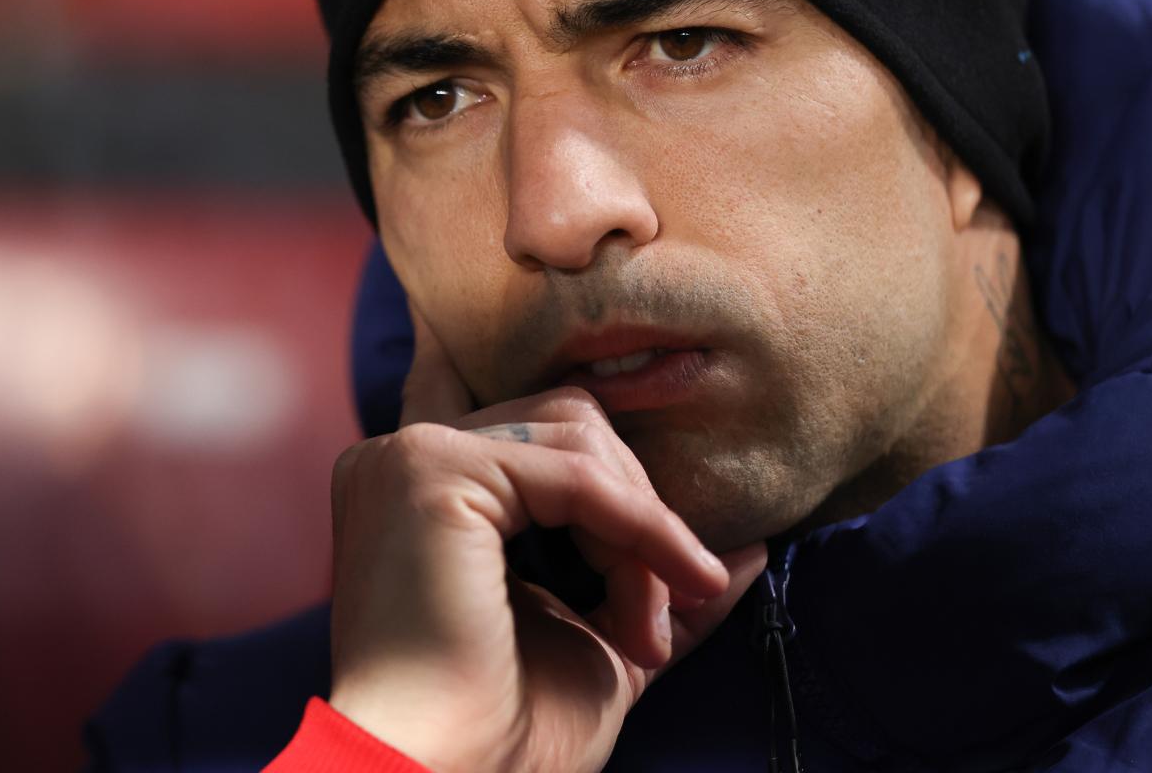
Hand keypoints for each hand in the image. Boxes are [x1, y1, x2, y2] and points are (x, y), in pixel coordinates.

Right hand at [327, 307, 767, 772]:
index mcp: (421, 488)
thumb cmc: (502, 731)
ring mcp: (411, 455)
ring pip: (581, 432)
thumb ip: (655, 583)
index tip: (649, 547)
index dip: (596, 467)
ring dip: (643, 527)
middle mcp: (401, 456)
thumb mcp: (599, 643)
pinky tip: (664, 589)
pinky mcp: (431, 468)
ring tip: (647, 624)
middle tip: (660, 616)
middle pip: (570, 419)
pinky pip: (577, 470)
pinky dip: (641, 527)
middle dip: (639, 511)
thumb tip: (750, 544)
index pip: (527, 423)